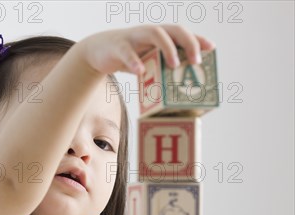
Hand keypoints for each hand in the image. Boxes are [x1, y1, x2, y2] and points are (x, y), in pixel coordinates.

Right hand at [78, 24, 215, 76]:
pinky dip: (134, 62)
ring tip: (174, 65)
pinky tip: (140, 72)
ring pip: (155, 34)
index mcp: (159, 36)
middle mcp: (150, 33)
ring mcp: (134, 37)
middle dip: (188, 43)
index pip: (183, 34)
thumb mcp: (148, 61)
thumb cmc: (129, 57)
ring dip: (167, 48)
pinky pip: (127, 53)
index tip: (211, 49)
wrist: (98, 51)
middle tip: (196, 62)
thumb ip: (162, 68)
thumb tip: (180, 88)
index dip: (197, 39)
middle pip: (173, 30)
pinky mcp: (119, 46)